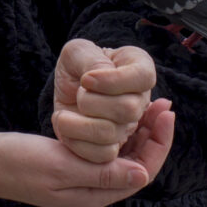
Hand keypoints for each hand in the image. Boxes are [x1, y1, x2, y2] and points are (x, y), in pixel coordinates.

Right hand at [0, 105, 175, 206]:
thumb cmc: (18, 162)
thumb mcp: (61, 165)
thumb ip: (103, 172)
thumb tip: (142, 173)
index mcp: (92, 197)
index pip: (142, 172)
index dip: (159, 143)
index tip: (166, 113)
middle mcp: (91, 193)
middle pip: (136, 165)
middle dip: (153, 135)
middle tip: (163, 103)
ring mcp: (80, 182)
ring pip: (122, 157)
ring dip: (138, 133)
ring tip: (149, 105)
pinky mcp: (69, 168)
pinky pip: (105, 154)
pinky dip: (118, 134)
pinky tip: (120, 116)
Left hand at [52, 40, 156, 163]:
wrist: (67, 88)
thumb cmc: (77, 65)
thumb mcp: (78, 51)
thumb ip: (90, 59)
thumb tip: (94, 81)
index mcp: (140, 69)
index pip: (143, 77)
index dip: (112, 81)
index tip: (85, 79)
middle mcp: (140, 99)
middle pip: (129, 109)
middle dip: (92, 101)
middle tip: (78, 93)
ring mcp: (128, 126)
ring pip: (113, 134)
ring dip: (79, 124)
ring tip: (63, 114)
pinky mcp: (112, 147)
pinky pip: (102, 155)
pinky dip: (76, 142)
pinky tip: (67, 127)